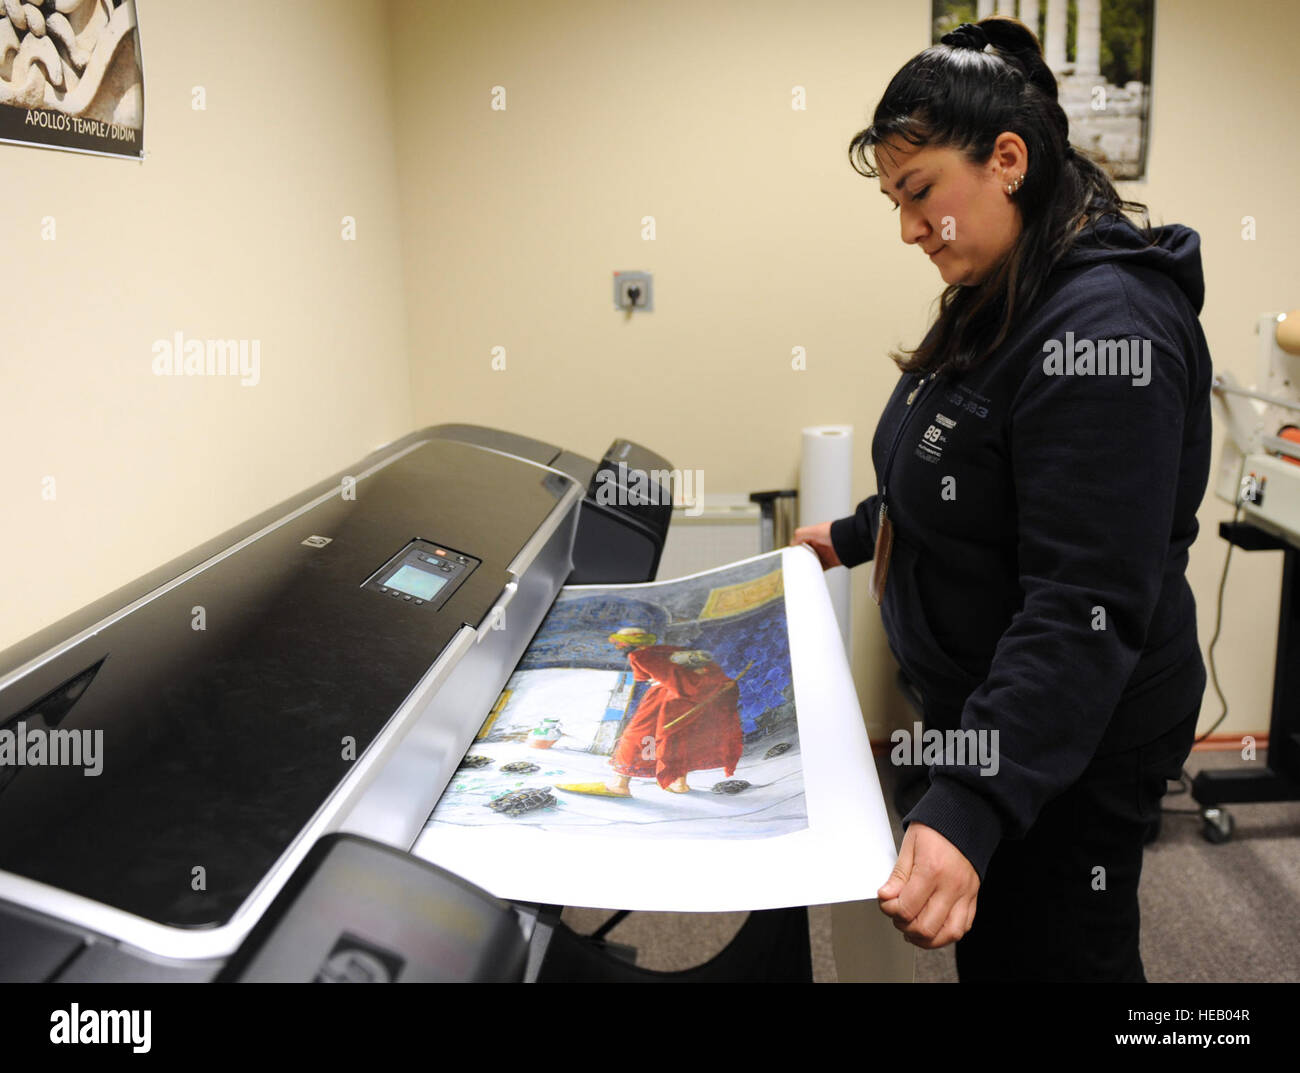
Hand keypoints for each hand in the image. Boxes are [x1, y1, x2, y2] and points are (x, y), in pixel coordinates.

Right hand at [790, 521, 841, 569]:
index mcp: (814, 536)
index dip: (796, 548)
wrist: (849, 541)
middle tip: (794, 564)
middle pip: (806, 554)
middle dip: (801, 559)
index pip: (801, 543)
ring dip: (808, 566)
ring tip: (801, 571)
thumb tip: (791, 543)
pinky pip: (821, 569)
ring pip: (812, 562)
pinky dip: (816, 572)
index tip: (790, 555)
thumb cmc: (834, 533)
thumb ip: (800, 534)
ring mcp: (824, 554)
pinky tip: (811, 574)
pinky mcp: (829, 562)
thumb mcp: (814, 530)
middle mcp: (819, 545)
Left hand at [878, 822, 979, 948]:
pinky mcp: (973, 897)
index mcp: (932, 870)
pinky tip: (933, 927)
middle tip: (897, 915)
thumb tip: (886, 897)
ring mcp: (965, 894)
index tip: (886, 902)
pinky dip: (946, 934)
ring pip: (948, 934)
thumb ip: (898, 875)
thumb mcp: (910, 845)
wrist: (965, 818)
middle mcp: (951, 886)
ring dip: (926, 938)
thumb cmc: (936, 828)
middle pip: (926, 927)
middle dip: (905, 926)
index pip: (907, 908)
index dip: (890, 910)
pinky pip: (963, 927)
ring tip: (912, 928)